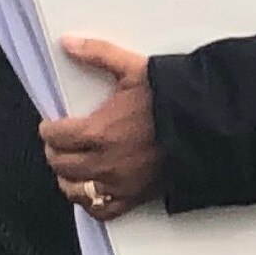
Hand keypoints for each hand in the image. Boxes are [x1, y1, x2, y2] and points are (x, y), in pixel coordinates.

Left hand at [40, 36, 163, 220]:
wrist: (207, 127)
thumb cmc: (172, 99)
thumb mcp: (134, 69)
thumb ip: (98, 54)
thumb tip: (68, 44)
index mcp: (99, 132)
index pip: (56, 137)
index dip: (48, 130)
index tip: (50, 126)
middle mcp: (105, 163)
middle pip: (61, 165)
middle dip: (55, 152)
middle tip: (58, 144)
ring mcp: (119, 184)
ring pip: (76, 191)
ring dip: (67, 179)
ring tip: (70, 167)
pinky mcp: (135, 198)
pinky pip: (102, 211)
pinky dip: (90, 203)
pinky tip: (89, 191)